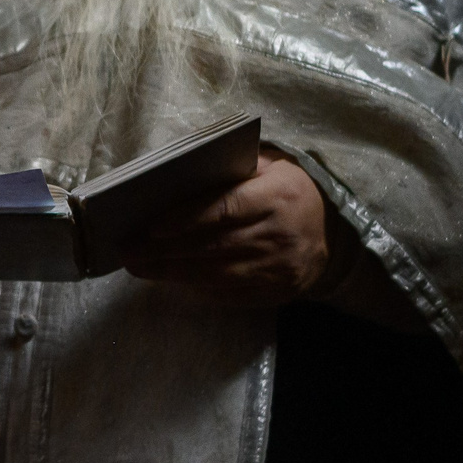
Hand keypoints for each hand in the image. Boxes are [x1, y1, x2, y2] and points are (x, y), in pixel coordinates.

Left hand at [121, 149, 333, 305]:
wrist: (334, 237)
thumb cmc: (291, 193)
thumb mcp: (273, 167)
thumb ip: (233, 169)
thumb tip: (179, 174)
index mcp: (277, 196)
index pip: (226, 209)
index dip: (187, 219)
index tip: (152, 227)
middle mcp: (279, 234)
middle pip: (213, 246)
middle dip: (165, 251)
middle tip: (129, 251)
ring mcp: (278, 268)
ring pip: (216, 274)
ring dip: (172, 273)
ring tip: (139, 268)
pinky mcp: (274, 292)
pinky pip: (229, 294)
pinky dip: (197, 288)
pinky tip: (171, 280)